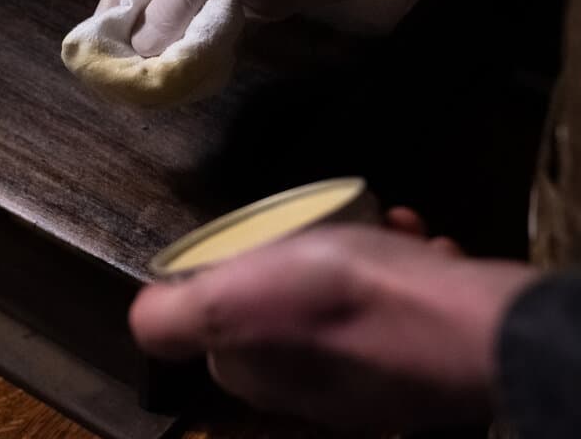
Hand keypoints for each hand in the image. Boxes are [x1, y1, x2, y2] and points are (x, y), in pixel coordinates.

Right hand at [99, 0, 456, 56]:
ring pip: (191, 15)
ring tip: (153, 79)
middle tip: (123, 72)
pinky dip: (210, 49)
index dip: (113, 2)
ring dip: (175, 44)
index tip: (95, 43)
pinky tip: (194, 70)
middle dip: (142, 29)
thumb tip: (143, 47)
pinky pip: (224, 29)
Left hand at [129, 226, 536, 430]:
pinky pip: (407, 304)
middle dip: (306, 253)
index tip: (261, 238)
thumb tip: (141, 320)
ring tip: (386, 227)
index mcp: (261, 374)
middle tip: (332, 224)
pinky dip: (411, 268)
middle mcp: (314, 387)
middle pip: (290, 304)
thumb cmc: (340, 300)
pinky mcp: (427, 361)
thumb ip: (175, 318)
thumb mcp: (230, 302)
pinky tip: (422, 244)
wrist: (470, 329)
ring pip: (353, 298)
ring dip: (365, 249)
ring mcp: (374, 377)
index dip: (233, 273)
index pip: (224, 321)